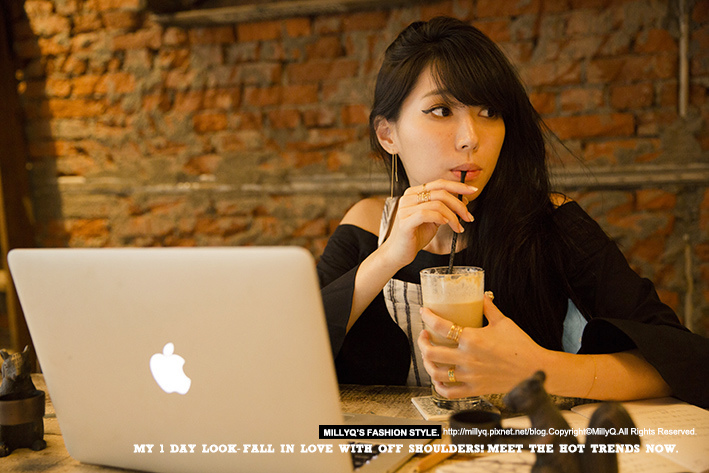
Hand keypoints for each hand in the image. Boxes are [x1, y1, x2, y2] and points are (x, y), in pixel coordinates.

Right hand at [380, 179, 475, 266]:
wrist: (399, 253)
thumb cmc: (416, 235)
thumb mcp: (434, 218)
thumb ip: (444, 207)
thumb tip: (463, 199)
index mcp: (414, 193)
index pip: (439, 183)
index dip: (457, 186)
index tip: (472, 191)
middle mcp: (408, 198)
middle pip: (440, 193)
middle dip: (458, 204)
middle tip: (468, 216)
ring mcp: (405, 209)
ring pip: (436, 204)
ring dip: (452, 216)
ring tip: (458, 227)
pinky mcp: (405, 222)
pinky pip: (426, 214)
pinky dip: (440, 218)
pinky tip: (445, 225)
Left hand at [418, 293, 545, 397]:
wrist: (535, 370)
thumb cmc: (521, 346)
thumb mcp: (503, 322)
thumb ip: (488, 308)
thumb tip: (482, 295)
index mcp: (472, 339)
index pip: (441, 326)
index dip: (428, 317)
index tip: (424, 312)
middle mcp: (467, 358)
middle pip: (431, 352)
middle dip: (422, 342)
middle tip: (424, 336)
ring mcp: (469, 376)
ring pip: (435, 372)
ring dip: (427, 362)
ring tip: (429, 355)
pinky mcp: (474, 389)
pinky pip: (448, 391)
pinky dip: (438, 385)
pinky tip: (438, 377)